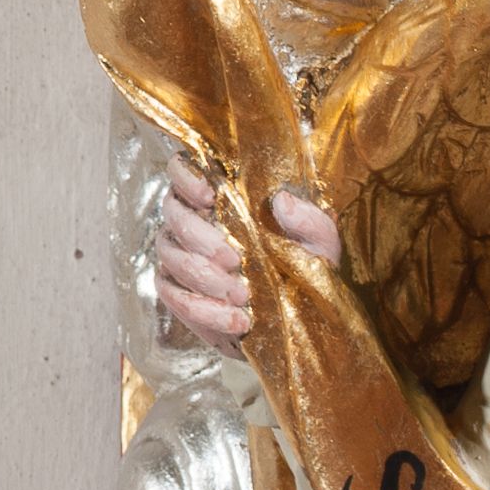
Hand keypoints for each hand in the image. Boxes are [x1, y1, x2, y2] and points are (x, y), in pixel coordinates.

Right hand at [154, 158, 341, 346]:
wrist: (300, 314)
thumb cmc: (305, 263)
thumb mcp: (320, 242)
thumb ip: (309, 221)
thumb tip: (284, 202)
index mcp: (219, 195)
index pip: (183, 169)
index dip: (186, 176)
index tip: (210, 196)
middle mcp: (191, 220)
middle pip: (173, 215)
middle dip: (201, 238)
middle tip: (235, 261)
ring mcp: (180, 256)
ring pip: (170, 257)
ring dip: (204, 277)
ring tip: (241, 295)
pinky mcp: (179, 292)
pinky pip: (173, 297)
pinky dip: (202, 311)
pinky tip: (235, 320)